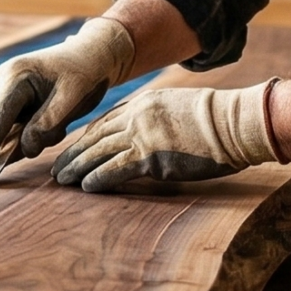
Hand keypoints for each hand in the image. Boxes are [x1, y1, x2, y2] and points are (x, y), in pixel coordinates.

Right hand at [0, 17, 136, 164]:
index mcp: (16, 76)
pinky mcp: (11, 94)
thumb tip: (25, 149)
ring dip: (18, 137)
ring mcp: (4, 85)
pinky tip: (52, 126)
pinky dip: (24, 131)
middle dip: (5, 142)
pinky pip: (9, 120)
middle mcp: (4, 79)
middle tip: (39, 147)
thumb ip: (47, 125)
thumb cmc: (83, 75)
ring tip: (56, 129)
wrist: (90, 55)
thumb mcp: (72, 100)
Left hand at [51, 81, 280, 192]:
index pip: (104, 122)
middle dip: (73, 153)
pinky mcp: (151, 157)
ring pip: (98, 152)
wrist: (234, 124)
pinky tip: (86, 187)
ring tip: (62, 180)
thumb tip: (145, 136)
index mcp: (142, 104)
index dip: (85, 138)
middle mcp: (137, 117)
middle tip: (57, 168)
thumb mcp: (177, 109)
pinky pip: (115, 169)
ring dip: (77, 167)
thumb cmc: (215, 121)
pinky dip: (98, 179)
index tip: (72, 149)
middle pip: (94, 136)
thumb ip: (155, 119)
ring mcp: (142, 136)